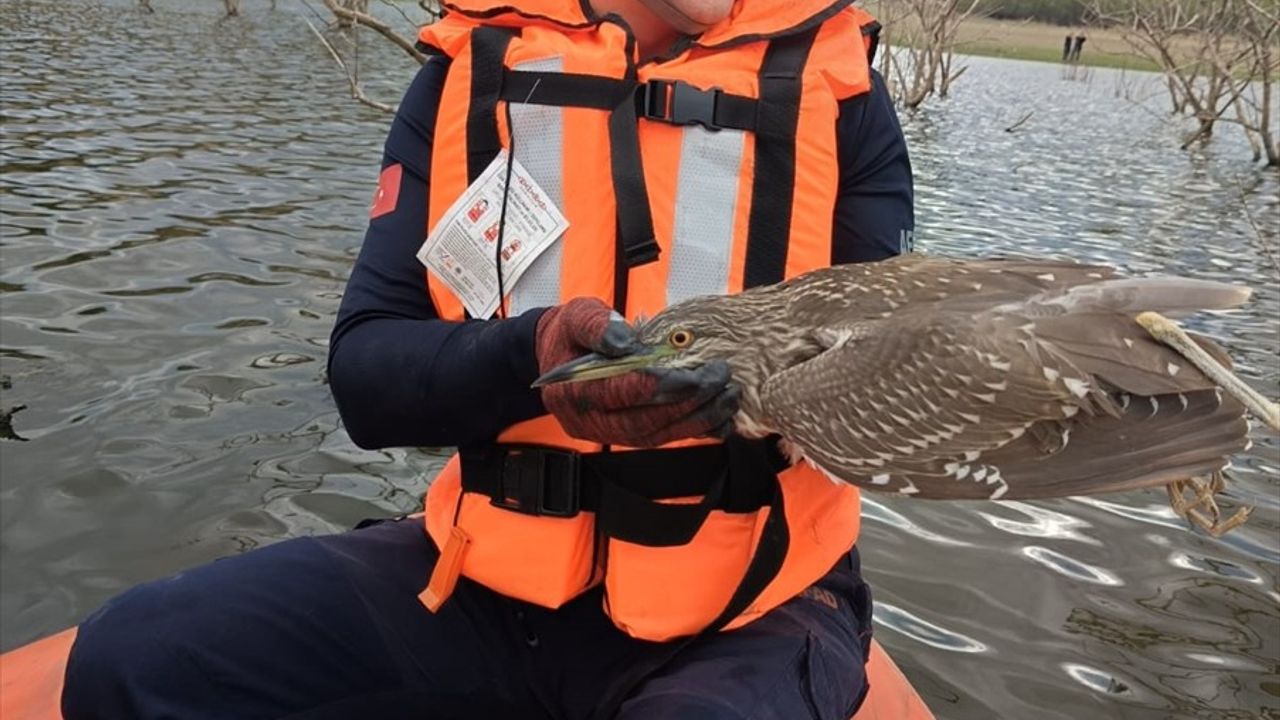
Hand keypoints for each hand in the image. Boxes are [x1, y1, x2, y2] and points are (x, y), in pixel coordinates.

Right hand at [535, 298, 738, 446]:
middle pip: (643, 421)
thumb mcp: (577, 316)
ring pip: (657, 435)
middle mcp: (588, 421)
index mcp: (571, 393)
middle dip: (686, 403)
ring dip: (696, 419)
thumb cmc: (571, 335)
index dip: (658, 386)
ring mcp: (608, 434)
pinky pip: (662, 439)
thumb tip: (625, 342)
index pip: (619, 394)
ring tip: (727, 398)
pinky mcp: (627, 436)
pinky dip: (693, 430)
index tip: (692, 374)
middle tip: (719, 380)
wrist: (562, 354)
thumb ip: (597, 326)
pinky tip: (720, 418)